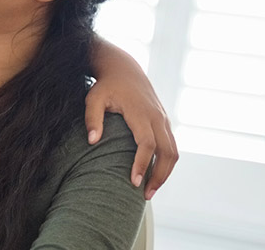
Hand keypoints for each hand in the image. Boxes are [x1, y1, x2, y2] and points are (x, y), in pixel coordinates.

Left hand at [85, 43, 177, 200]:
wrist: (124, 69)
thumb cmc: (106, 86)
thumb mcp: (93, 98)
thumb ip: (92, 118)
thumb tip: (92, 141)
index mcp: (141, 112)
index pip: (147, 143)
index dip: (142, 163)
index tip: (134, 182)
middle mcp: (156, 117)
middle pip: (167, 152)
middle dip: (159, 176)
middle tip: (145, 195)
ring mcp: (163, 119)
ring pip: (173, 151)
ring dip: (165, 173)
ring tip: (150, 191)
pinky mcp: (164, 122)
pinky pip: (172, 146)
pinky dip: (166, 163)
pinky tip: (154, 175)